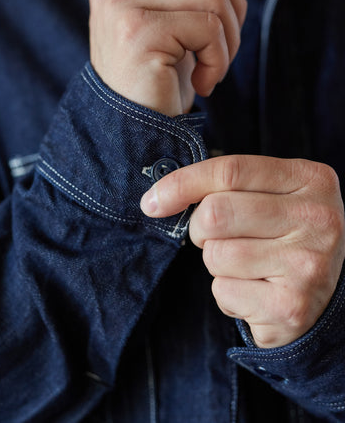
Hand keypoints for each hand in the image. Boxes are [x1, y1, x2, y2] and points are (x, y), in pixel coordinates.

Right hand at [89, 0, 250, 115]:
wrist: (131, 133)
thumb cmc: (157, 85)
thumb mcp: (170, 31)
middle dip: (233, 2)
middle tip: (227, 45)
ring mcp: (123, 8)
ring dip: (229, 38)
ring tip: (214, 70)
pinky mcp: (138, 33)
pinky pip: (208, 27)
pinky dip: (220, 60)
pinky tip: (206, 84)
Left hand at [140, 155, 344, 347]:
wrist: (323, 296)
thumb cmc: (284, 237)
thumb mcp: (270, 197)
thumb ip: (227, 186)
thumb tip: (157, 199)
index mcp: (311, 179)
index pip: (231, 170)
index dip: (183, 183)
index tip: (153, 201)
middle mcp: (317, 218)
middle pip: (215, 213)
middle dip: (200, 229)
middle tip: (217, 238)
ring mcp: (308, 264)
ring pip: (215, 255)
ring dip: (216, 264)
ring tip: (248, 267)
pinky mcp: (291, 306)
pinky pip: (222, 291)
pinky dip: (227, 293)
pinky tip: (255, 292)